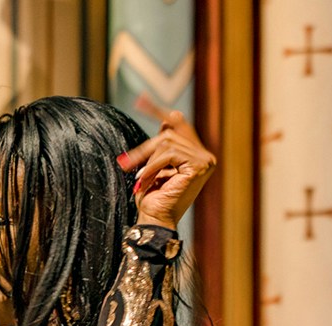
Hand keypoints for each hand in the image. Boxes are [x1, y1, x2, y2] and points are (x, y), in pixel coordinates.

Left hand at [119, 97, 214, 230]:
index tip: (141, 100)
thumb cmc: (151, 198)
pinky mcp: (199, 165)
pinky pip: (168, 154)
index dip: (161, 113)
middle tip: (126, 164)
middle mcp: (205, 157)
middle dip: (145, 149)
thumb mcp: (153, 166)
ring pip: (167, 143)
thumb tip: (166, 119)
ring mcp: (205, 160)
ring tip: (140, 180)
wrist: (154, 220)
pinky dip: (152, 167)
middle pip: (170, 134)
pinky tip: (146, 181)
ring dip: (147, 161)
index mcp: (196, 155)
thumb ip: (161, 145)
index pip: (180, 127)